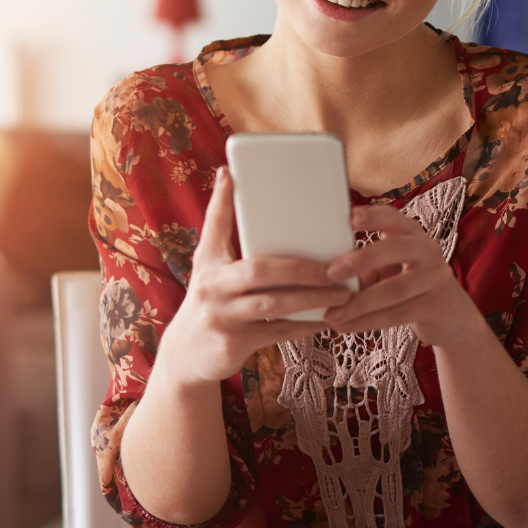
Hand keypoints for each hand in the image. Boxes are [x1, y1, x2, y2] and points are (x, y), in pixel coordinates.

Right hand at [156, 168, 351, 386]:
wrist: (186, 356)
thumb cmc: (210, 301)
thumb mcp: (208, 267)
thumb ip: (221, 230)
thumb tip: (228, 177)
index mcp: (207, 261)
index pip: (214, 225)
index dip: (222, 200)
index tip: (231, 172)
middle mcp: (211, 286)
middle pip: (259, 270)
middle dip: (300, 268)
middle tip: (332, 267)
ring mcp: (222, 316)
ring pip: (273, 303)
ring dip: (312, 298)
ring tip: (341, 294)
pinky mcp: (234, 343)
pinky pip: (278, 332)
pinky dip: (304, 326)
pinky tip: (326, 320)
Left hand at [322, 203, 485, 350]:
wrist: (449, 316)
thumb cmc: (405, 285)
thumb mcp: (388, 268)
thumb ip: (363, 263)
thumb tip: (320, 269)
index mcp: (411, 233)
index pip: (393, 217)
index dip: (373, 216)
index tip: (350, 218)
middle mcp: (428, 250)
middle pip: (397, 248)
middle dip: (362, 259)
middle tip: (331, 273)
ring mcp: (436, 278)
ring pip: (394, 289)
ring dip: (358, 304)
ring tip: (330, 314)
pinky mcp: (437, 305)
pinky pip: (398, 314)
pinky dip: (367, 322)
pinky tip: (345, 326)